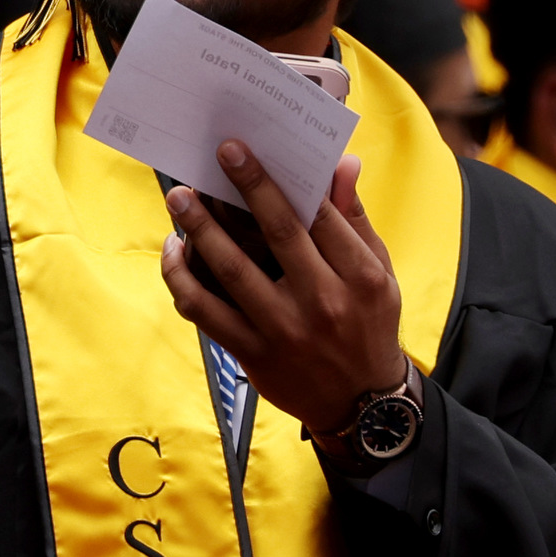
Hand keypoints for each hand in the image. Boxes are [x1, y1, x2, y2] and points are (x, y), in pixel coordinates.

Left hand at [158, 144, 406, 440]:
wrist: (362, 405)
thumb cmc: (369, 325)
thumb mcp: (379, 273)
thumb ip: (355, 219)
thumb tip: (342, 165)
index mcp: (359, 275)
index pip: (319, 215)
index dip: (281, 180)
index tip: (248, 151)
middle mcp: (323, 301)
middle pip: (277, 232)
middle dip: (245, 188)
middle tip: (218, 155)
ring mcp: (284, 329)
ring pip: (231, 270)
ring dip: (200, 229)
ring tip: (181, 198)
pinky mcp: (253, 353)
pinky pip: (205, 311)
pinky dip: (182, 280)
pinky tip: (176, 253)